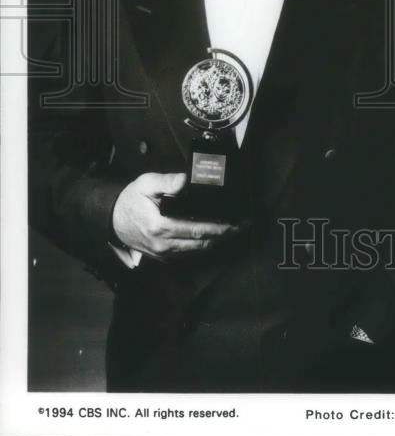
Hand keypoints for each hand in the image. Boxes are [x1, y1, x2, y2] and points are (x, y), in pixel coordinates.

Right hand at [111, 172, 237, 258]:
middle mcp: (164, 244)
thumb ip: (168, 182)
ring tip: (234, 230)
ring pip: (197, 250)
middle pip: (201, 243)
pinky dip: (203, 245)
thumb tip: (187, 179)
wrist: (112, 220)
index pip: (197, 230)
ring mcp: (163, 253)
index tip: (236, 223)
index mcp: (160, 226)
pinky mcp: (163, 256)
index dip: (219, 228)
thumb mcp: (146, 184)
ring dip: (216, 241)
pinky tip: (215, 236)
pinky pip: (188, 253)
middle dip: (224, 235)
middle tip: (242, 226)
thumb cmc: (130, 199)